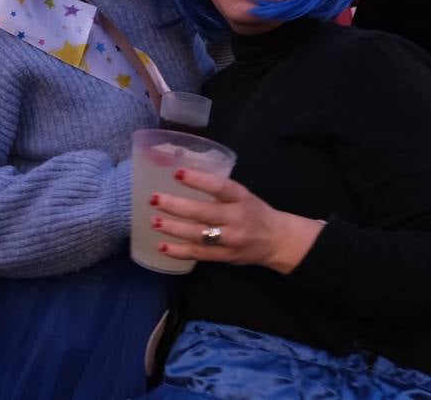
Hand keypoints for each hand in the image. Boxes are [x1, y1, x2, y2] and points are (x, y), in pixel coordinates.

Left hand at [148, 167, 322, 273]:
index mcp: (241, 198)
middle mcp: (236, 218)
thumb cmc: (254, 211)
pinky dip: (179, 251)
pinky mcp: (224, 257)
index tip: (178, 173)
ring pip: (198, 235)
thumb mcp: (242, 195)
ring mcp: (230, 240)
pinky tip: (162, 246)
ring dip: (173, 229)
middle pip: (204, 213)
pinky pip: (198, 254)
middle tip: (154, 199)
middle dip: (176, 206)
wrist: (276, 241)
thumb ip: (218, 191)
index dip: (199, 180)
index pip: (220, 187)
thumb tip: (182, 178)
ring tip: (154, 221)